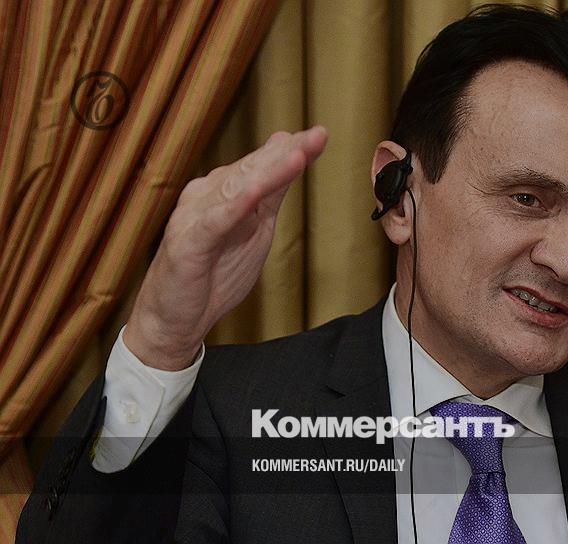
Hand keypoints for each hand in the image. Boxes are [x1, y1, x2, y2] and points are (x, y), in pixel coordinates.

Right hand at [124, 126, 328, 370]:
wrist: (174, 319)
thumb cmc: (212, 276)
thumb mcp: (255, 231)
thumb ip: (271, 195)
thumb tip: (290, 153)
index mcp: (225, 193)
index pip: (262, 167)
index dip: (292, 151)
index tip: (320, 135)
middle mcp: (208, 197)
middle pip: (252, 170)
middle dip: (286, 153)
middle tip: (316, 136)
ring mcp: (195, 217)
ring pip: (237, 189)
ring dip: (268, 171)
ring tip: (297, 155)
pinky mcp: (187, 243)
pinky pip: (215, 220)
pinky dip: (236, 205)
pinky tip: (256, 192)